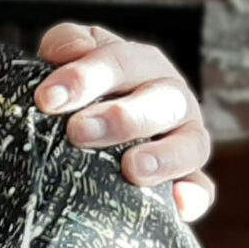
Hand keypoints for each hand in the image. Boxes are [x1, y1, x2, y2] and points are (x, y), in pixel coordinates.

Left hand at [32, 21, 214, 220]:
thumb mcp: (69, 57)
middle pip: (159, 103)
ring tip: (132, 168)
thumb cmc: (77, 90)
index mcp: (140, 65)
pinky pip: (201, 188)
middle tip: (79, 132)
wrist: (86, 124)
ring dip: (163, 157)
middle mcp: (169, 98)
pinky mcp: (189, 177)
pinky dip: (193, 195)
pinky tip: (177, 204)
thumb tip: (71, 50)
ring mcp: (184, 138)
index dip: (84, 78)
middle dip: (120, 117)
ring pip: (189, 145)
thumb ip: (66, 43)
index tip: (47, 99)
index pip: (118, 63)